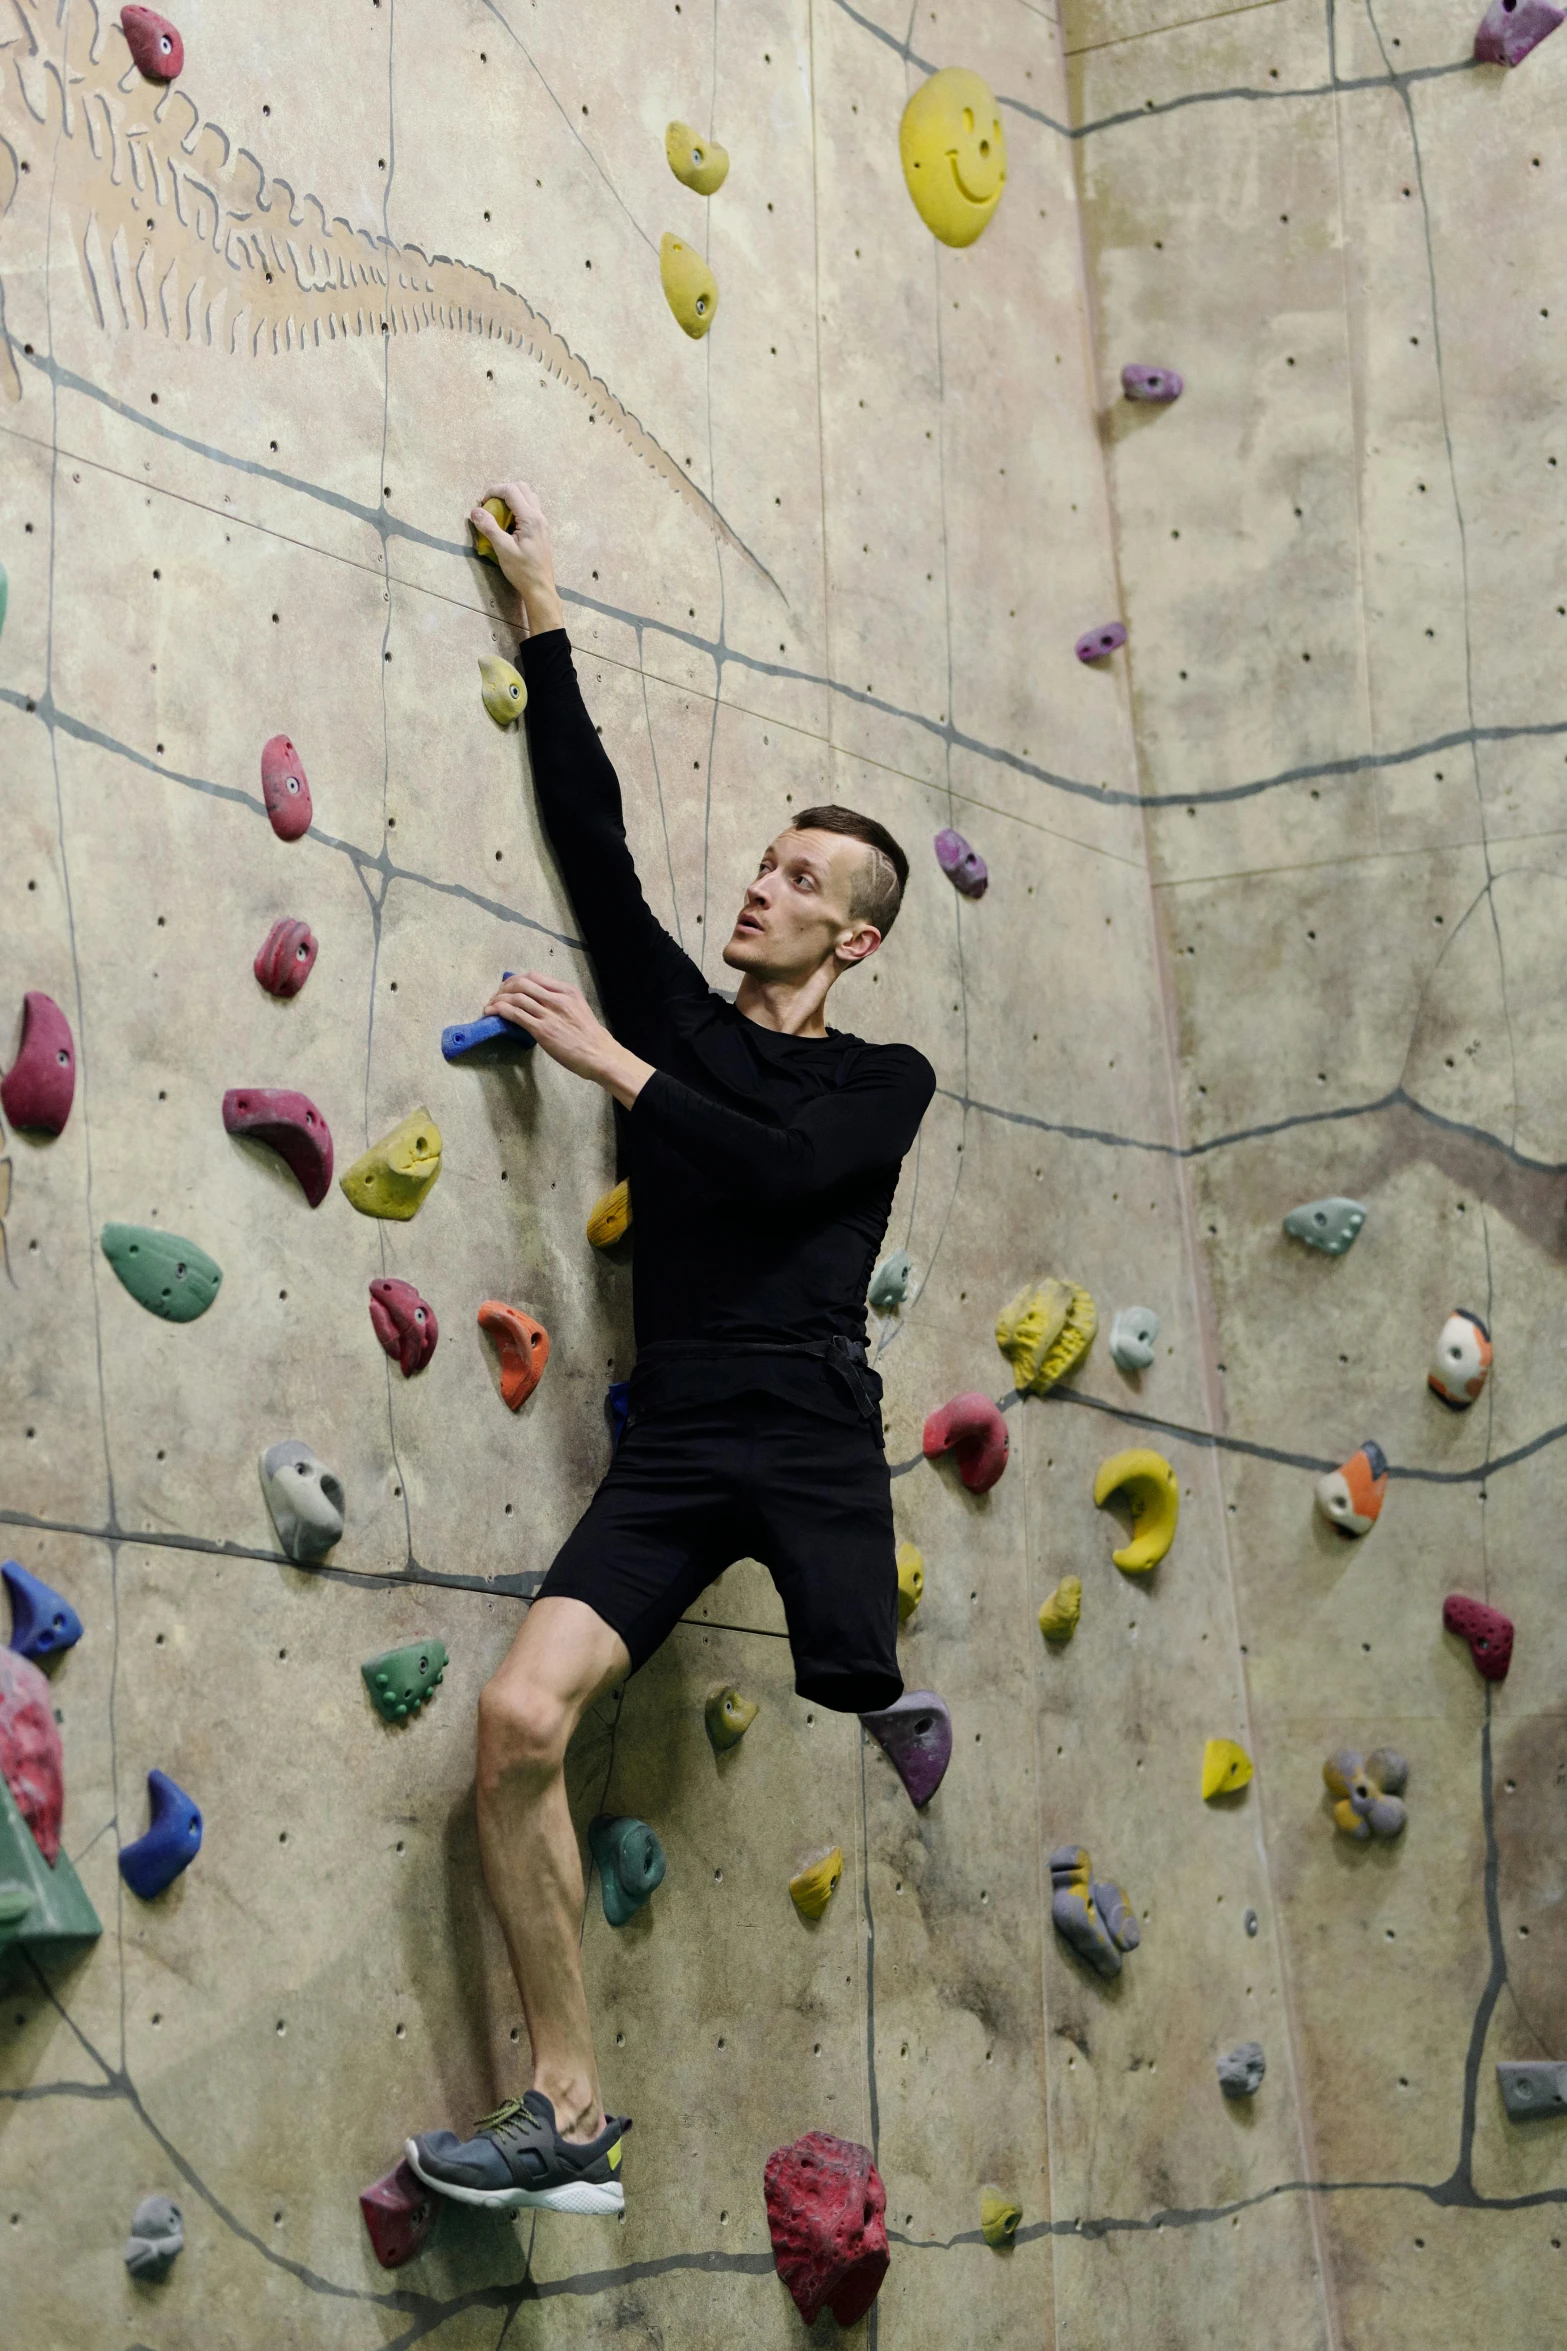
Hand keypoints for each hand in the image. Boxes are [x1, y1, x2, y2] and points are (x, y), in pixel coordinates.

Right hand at [467, 478, 564, 638]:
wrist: (540, 588)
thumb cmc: (522, 571)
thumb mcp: (503, 549)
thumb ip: (489, 527)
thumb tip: (475, 511)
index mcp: (530, 519)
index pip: (512, 490)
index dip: (494, 491)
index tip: (483, 503)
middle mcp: (539, 516)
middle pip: (522, 488)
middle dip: (503, 491)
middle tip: (491, 504)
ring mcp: (542, 523)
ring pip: (528, 497)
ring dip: (512, 498)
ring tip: (499, 512)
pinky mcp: (541, 530)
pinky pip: (531, 509)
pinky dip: (518, 508)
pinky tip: (509, 523)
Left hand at [485, 973, 652, 1107]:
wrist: (600, 1055)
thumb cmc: (590, 1037)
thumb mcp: (579, 1009)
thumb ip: (561, 1002)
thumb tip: (540, 1003)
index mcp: (567, 991)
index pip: (534, 976)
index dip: (515, 980)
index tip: (507, 988)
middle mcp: (557, 998)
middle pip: (521, 983)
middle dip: (503, 988)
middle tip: (495, 997)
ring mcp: (549, 1014)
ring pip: (515, 997)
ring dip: (497, 1000)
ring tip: (490, 1006)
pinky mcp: (542, 1030)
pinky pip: (515, 1014)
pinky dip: (499, 1011)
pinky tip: (492, 1013)